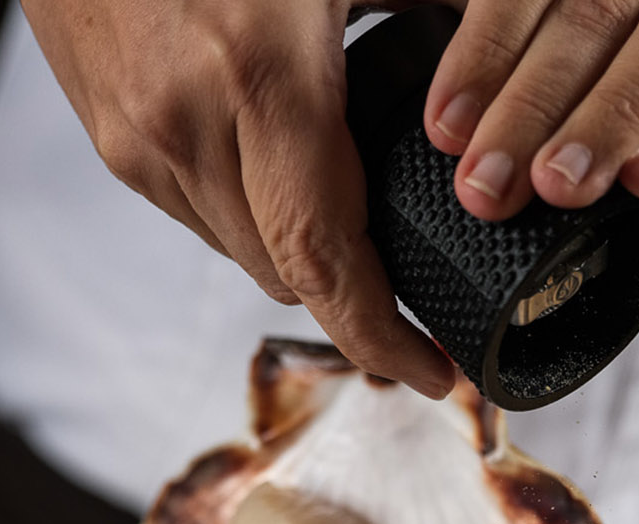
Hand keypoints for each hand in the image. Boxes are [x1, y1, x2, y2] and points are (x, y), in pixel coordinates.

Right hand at [20, 0, 455, 397]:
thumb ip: (447, 14)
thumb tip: (526, 87)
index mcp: (259, 75)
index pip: (326, 259)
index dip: (383, 337)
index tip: (437, 373)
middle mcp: (186, 124)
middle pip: (286, 272)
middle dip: (354, 293)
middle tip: (415, 296)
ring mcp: (138, 138)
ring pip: (239, 252)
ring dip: (298, 253)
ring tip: (353, 221)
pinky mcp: (112, 138)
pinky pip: (198, 214)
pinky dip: (249, 213)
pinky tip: (283, 170)